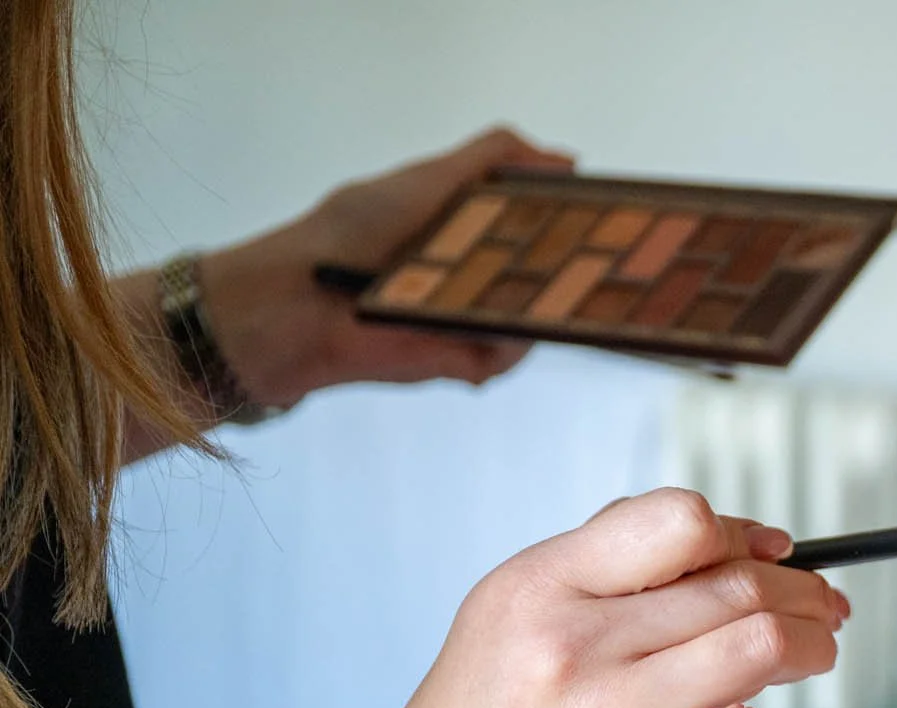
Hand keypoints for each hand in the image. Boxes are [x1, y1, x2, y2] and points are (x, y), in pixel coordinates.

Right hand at [195, 487, 843, 707]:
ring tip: (817, 655)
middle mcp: (571, 640)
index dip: (743, 534)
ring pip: (754, 649)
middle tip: (827, 608)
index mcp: (540, 583)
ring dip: (808, 649)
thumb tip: (730, 538)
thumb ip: (606, 569)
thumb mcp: (511, 616)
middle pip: (734, 587)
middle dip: (804, 594)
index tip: (776, 554)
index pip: (676, 520)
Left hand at [197, 127, 576, 408]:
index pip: (536, 225)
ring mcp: (468, 318)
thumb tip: (563, 159)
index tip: (598, 219)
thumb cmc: (348, 233)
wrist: (297, 307)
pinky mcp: (459, 358)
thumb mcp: (425, 179)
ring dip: (530, 309)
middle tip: (587, 261)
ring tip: (513, 294)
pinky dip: (499, 346)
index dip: (568, 223)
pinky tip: (479, 329)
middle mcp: (474, 274)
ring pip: (532, 319)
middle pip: (546, 276)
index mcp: (468, 227)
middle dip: (567, 271)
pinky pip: (504, 356)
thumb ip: (490, 159)